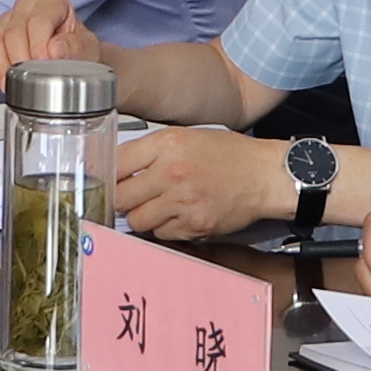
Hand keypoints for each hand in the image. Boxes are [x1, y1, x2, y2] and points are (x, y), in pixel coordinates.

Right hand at [0, 0, 107, 91]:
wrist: (72, 57)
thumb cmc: (78, 48)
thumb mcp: (87, 48)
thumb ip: (75, 47)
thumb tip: (55, 49)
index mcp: (51, 1)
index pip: (38, 21)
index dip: (39, 46)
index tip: (44, 64)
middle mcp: (26, 6)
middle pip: (13, 32)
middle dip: (19, 60)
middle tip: (28, 82)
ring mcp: (7, 20)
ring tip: (9, 85)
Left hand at [104, 123, 290, 238]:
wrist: (264, 176)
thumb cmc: (229, 155)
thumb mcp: (187, 136)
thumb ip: (152, 150)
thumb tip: (118, 166)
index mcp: (169, 144)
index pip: (117, 163)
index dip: (107, 175)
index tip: (105, 181)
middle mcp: (172, 172)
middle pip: (121, 197)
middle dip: (122, 199)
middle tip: (130, 197)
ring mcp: (183, 202)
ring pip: (138, 220)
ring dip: (141, 216)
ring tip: (157, 206)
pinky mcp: (194, 226)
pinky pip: (162, 234)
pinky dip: (164, 228)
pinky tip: (178, 215)